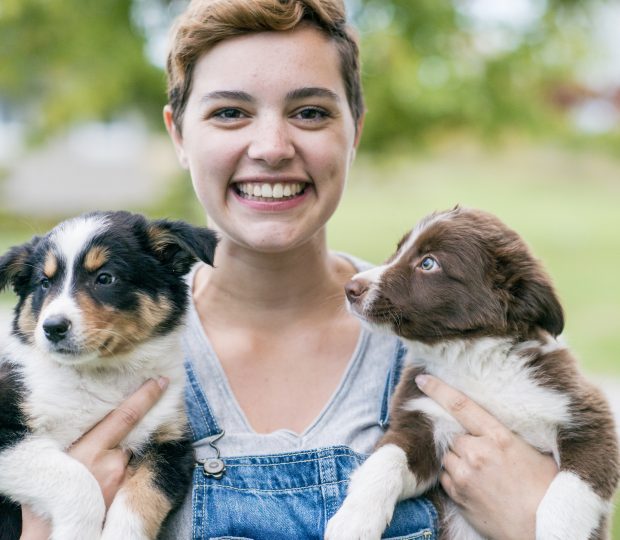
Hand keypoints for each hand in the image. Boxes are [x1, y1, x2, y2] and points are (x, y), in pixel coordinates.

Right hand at [20, 377, 167, 538]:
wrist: (55, 533)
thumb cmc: (49, 494)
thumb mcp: (58, 459)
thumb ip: (79, 442)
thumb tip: (89, 422)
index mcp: (89, 448)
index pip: (126, 415)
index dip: (146, 396)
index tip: (161, 381)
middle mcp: (110, 461)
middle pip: (131, 436)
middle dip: (135, 429)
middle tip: (146, 410)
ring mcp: (121, 479)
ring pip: (129, 456)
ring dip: (123, 456)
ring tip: (104, 468)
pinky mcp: (126, 493)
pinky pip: (130, 474)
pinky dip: (124, 472)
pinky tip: (109, 483)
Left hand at [415, 374, 557, 539]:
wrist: (541, 530)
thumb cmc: (546, 491)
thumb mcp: (535, 452)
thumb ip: (509, 435)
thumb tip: (495, 422)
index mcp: (498, 437)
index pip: (461, 405)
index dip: (438, 389)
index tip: (422, 378)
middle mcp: (477, 453)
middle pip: (453, 435)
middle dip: (462, 440)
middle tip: (481, 452)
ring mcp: (464, 475)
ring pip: (447, 456)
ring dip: (457, 459)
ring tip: (481, 472)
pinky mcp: (458, 495)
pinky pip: (445, 478)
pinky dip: (454, 477)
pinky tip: (475, 485)